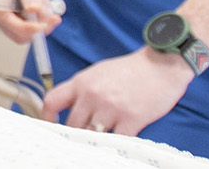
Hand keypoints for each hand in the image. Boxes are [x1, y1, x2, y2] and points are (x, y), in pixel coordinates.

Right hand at [0, 0, 59, 41]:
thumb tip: (34, 10)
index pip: (10, 25)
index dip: (27, 28)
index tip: (43, 26)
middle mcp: (1, 14)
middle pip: (21, 34)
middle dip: (39, 28)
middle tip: (54, 18)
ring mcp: (13, 16)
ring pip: (32, 31)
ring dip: (44, 19)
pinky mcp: (24, 16)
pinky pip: (39, 23)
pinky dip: (45, 14)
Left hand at [40, 47, 192, 135]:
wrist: (161, 65)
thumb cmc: (131, 70)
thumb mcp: (99, 72)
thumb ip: (83, 89)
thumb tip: (69, 107)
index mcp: (82, 82)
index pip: (52, 100)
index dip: (47, 117)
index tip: (51, 126)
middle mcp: (93, 95)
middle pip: (71, 125)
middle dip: (76, 132)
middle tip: (83, 136)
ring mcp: (111, 108)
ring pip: (92, 135)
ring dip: (96, 139)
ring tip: (103, 137)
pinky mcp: (131, 119)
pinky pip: (116, 141)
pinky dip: (116, 143)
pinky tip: (119, 140)